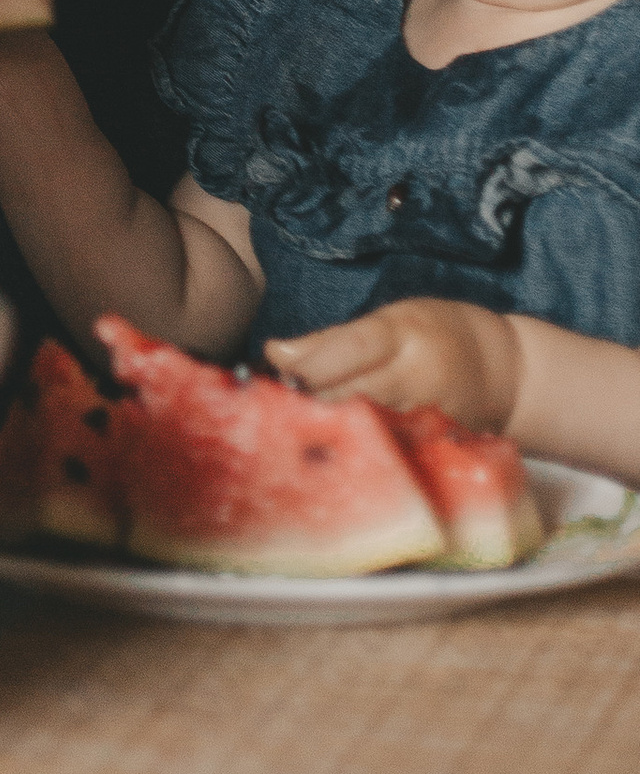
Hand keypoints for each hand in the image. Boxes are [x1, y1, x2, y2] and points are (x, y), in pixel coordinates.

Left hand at [267, 298, 525, 431]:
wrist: (503, 372)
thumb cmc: (434, 334)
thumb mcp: (388, 319)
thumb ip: (331, 340)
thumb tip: (274, 354)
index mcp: (403, 336)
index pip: (346, 349)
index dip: (304, 361)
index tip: (271, 363)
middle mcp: (416, 380)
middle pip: (344, 394)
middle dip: (303, 399)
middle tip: (271, 399)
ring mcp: (428, 420)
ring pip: (361, 428)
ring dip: (323, 427)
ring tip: (294, 424)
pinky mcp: (437, 450)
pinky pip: (385, 453)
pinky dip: (355, 451)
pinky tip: (334, 447)